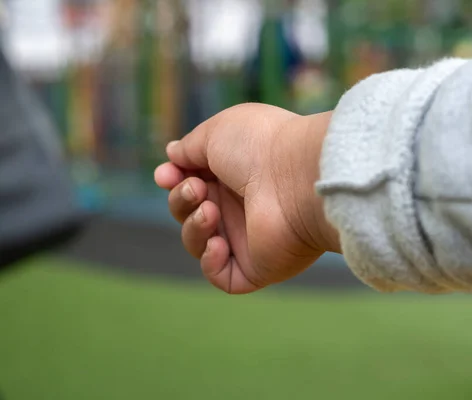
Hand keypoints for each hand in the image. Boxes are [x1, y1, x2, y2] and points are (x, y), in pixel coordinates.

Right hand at [155, 104, 339, 293]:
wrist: (296, 178)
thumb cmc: (259, 147)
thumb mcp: (215, 133)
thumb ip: (190, 147)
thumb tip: (173, 155)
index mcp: (233, 173)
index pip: (192, 183)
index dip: (173, 180)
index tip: (165, 175)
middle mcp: (241, 205)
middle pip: (189, 212)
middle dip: (181, 200)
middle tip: (197, 189)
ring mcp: (249, 238)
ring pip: (198, 243)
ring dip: (193, 226)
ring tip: (210, 211)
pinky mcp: (257, 267)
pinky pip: (221, 275)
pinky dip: (210, 261)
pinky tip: (219, 243)